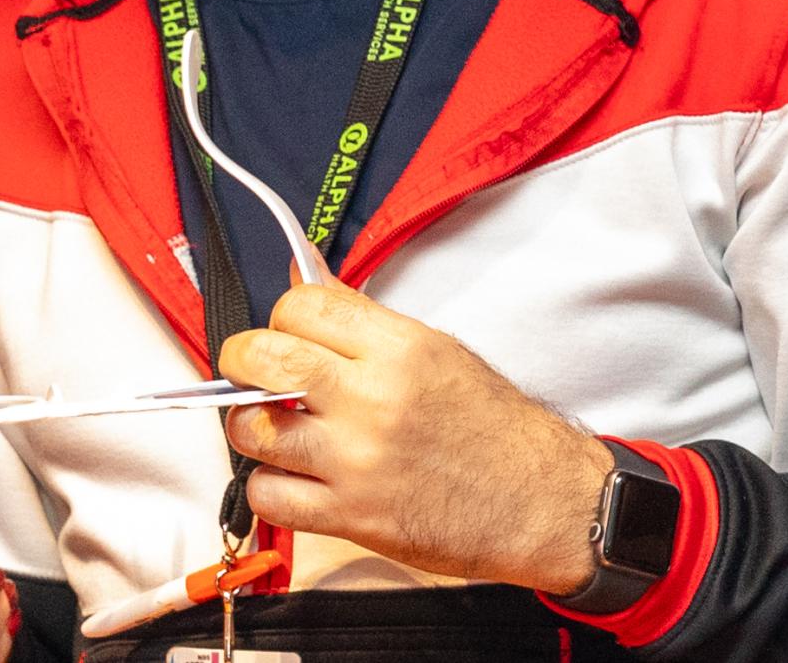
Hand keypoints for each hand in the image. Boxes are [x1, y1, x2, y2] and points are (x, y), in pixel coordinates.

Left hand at [214, 276, 612, 593]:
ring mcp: (357, 461)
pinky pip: (268, 496)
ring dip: (253, 429)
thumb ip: (359, 316)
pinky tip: (296, 479)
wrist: (545, 503)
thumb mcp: (435, 351)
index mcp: (398, 349)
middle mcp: (372, 399)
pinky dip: (270, 488)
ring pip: (251, 429)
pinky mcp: (352, 517)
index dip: (281, 318)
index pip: (298, 306)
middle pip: (258, 359)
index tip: (289, 336)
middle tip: (256, 377)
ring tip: (279, 431)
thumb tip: (301, 270)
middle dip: (242, 363)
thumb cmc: (494, 427)